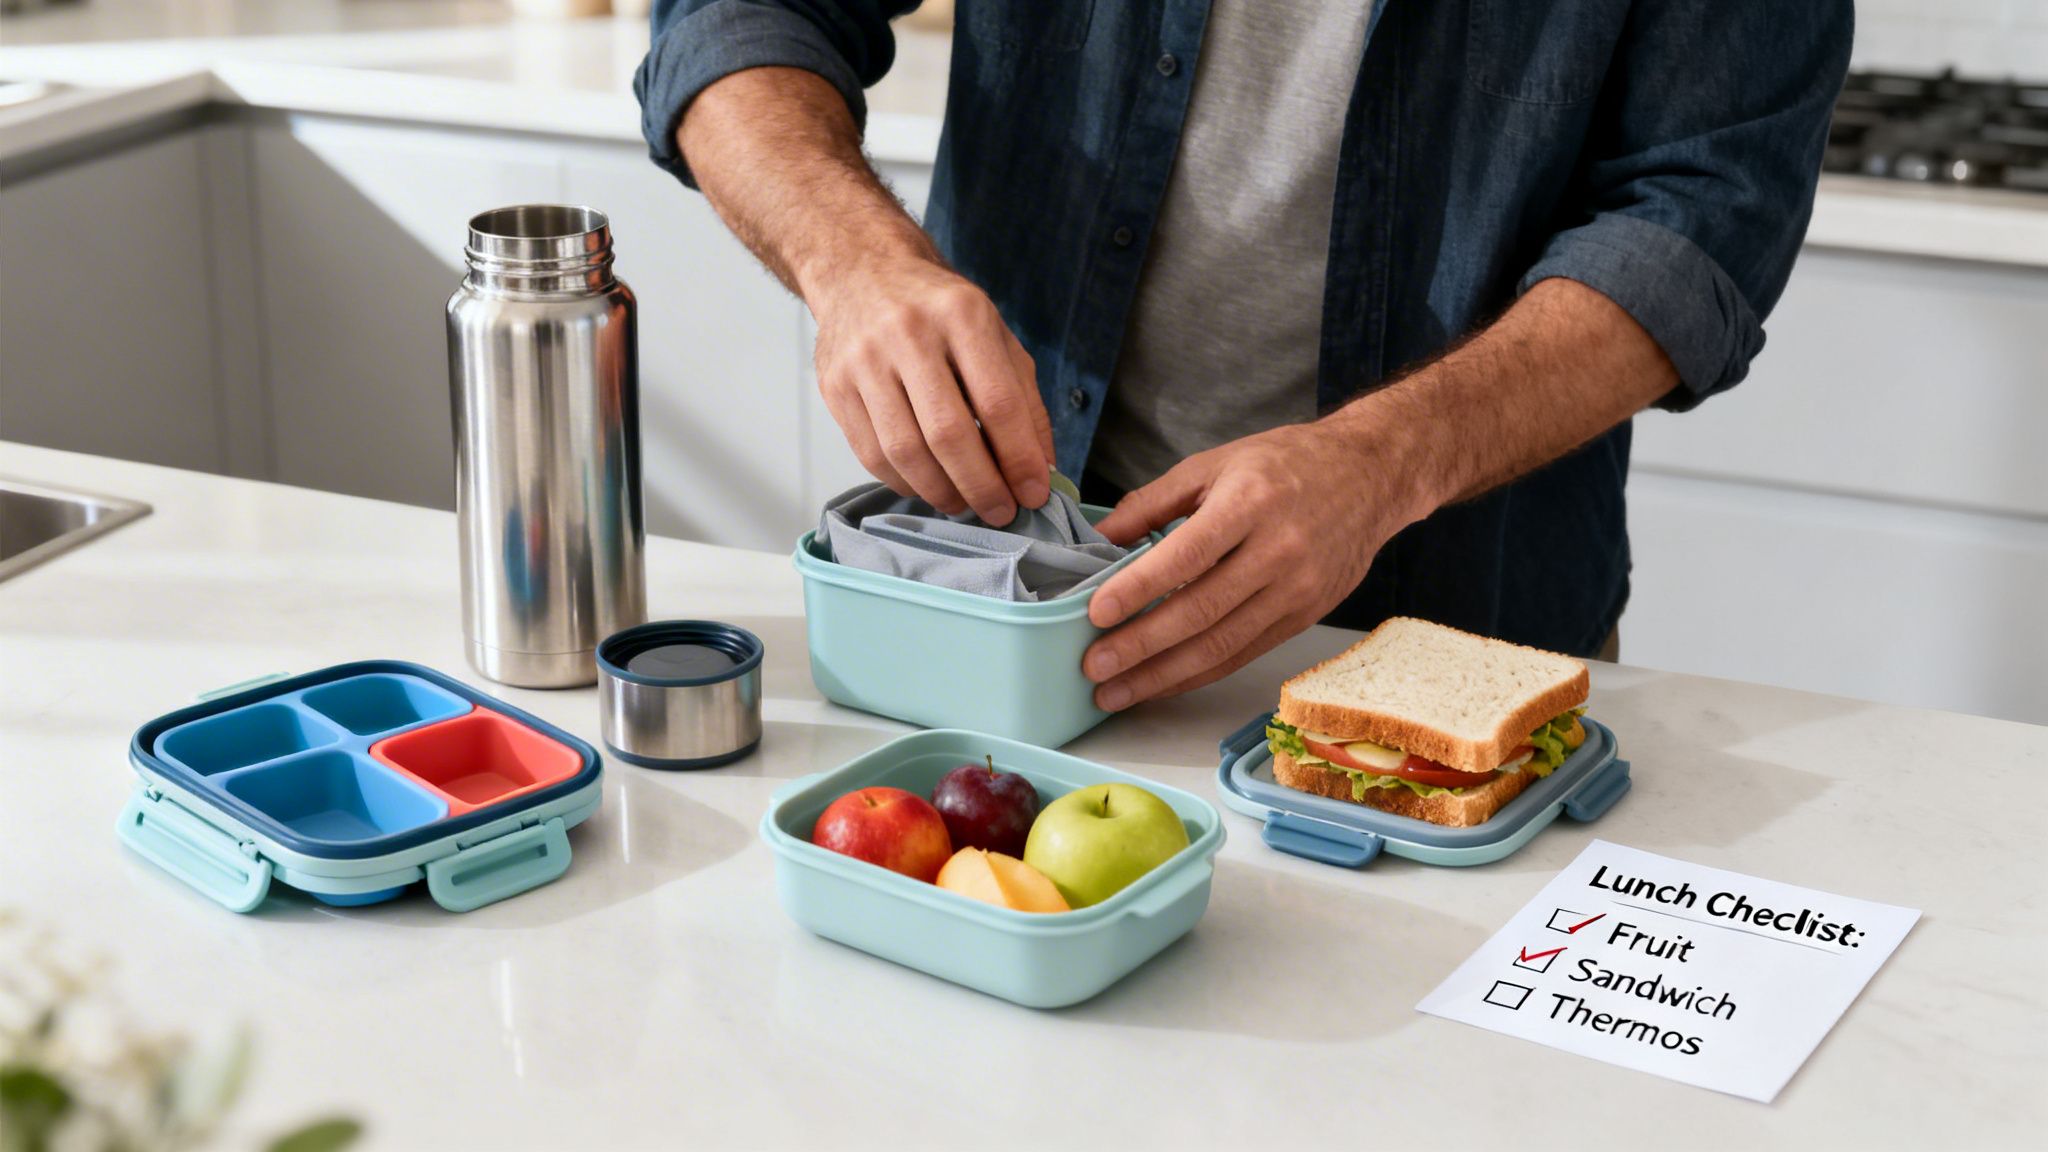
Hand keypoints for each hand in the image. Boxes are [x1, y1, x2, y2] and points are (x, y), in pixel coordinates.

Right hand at [810, 256, 1054, 525]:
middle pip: (947, 433)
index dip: (1019, 458)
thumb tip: (1041, 470)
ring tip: (965, 505)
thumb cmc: (939, 312)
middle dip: (981, 486)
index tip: (1034, 494)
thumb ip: (1024, 400)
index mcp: (960, 314)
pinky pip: (872, 454)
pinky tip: (928, 486)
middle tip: (1000, 512)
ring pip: (905, 451)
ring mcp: (863, 361)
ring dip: (942, 492)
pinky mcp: (835, 386)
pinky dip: (906, 483)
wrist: (861, 272)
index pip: (997, 402)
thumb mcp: (995, 336)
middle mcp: (908, 334)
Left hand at [1081, 413, 1433, 709]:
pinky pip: (1243, 654)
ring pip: (1221, 644)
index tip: (1096, 612)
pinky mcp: (1304, 617)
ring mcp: (1297, 590)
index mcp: (1250, 503)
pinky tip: (1162, 683)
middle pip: (1200, 611)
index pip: (1186, 556)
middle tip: (1093, 667)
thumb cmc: (1287, 463)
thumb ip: (1153, 502)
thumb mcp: (1215, 463)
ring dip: (1162, 674)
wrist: (1371, 476)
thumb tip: (1100, 540)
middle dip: (1141, 646)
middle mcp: (1278, 551)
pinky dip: (1198, 673)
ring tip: (1115, 691)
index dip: (1139, 588)